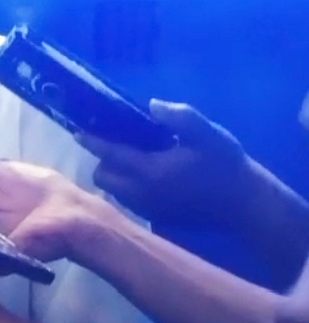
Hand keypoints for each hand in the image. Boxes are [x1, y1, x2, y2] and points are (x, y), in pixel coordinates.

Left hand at [77, 100, 258, 226]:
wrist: (246, 204)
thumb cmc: (225, 165)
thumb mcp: (206, 133)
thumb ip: (178, 116)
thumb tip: (150, 105)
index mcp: (150, 171)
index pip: (110, 155)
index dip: (92, 141)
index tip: (77, 131)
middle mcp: (142, 193)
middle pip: (103, 177)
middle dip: (103, 161)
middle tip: (116, 145)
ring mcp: (148, 209)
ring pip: (114, 191)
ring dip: (115, 176)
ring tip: (130, 160)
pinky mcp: (156, 218)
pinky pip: (129, 201)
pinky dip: (128, 188)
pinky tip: (145, 176)